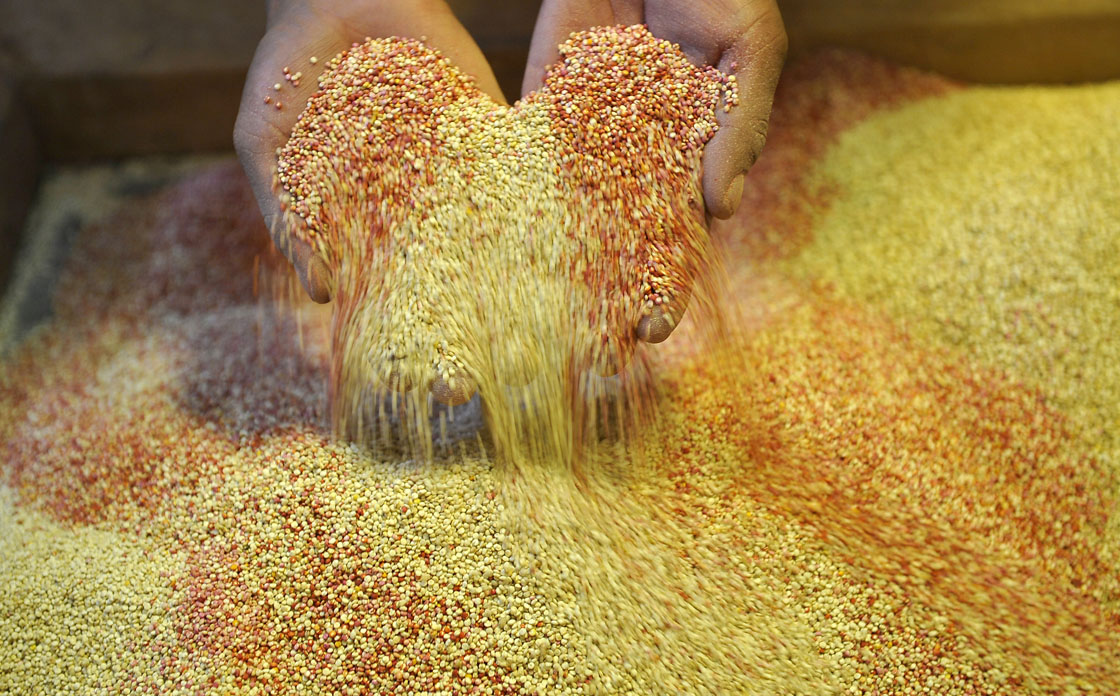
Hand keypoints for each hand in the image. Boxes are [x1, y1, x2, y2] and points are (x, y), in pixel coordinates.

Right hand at [234, 0, 505, 302]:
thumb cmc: (284, 68)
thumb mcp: (264, 142)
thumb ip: (284, 212)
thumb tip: (318, 294)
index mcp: (360, 198)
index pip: (378, 257)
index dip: (390, 291)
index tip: (402, 330)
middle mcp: (408, 181)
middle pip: (433, 242)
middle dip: (446, 278)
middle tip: (457, 322)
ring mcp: (445, 150)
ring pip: (473, 209)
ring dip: (490, 247)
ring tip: (499, 289)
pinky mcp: (477, 117)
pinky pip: (502, 156)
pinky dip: (518, 186)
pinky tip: (530, 224)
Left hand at [522, 0, 785, 343]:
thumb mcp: (749, 46)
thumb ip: (741, 122)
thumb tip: (726, 210)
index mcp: (694, 157)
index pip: (680, 236)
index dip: (667, 284)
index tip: (650, 330)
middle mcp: (639, 159)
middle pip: (620, 243)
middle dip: (604, 296)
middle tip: (584, 351)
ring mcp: (588, 138)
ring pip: (570, 217)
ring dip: (554, 271)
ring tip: (533, 326)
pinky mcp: (543, 110)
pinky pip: (525, 164)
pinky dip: (509, 208)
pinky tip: (491, 254)